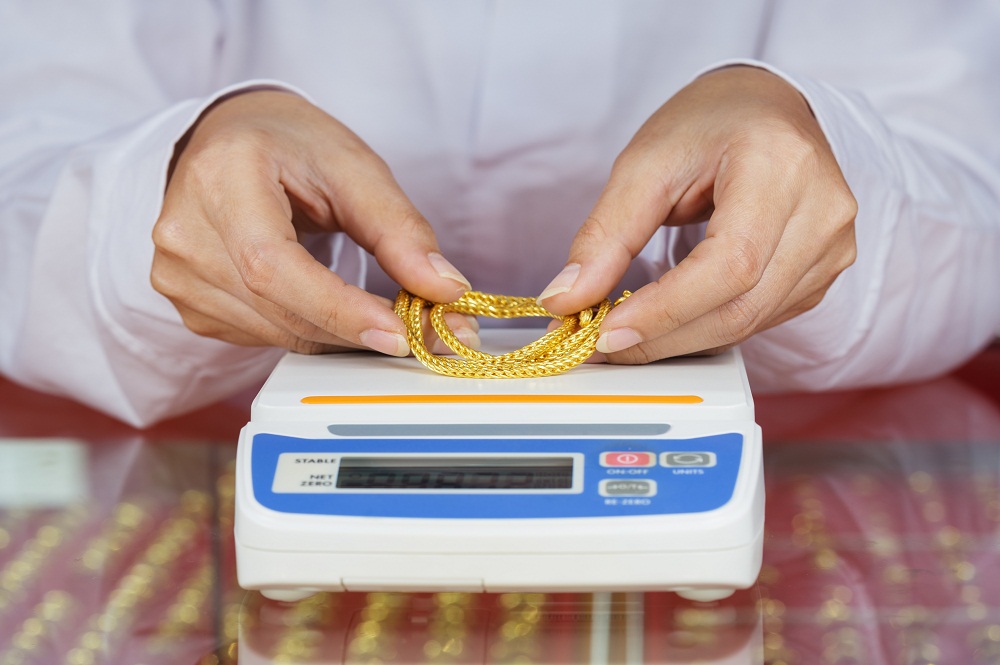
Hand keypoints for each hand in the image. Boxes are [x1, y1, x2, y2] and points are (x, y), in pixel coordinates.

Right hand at [152, 90, 474, 355]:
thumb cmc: (289, 145)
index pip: (274, 268)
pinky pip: (265, 338)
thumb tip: (444, 290)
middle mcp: (185, 233)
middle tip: (427, 334)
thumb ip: (400, 230)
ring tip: (390, 317)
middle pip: (279, 310)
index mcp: (220, 179)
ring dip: (343, 336)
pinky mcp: (191, 306)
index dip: (339, 309)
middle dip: (359, 330)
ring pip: (278, 334)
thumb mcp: (354, 168)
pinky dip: (314, 333)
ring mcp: (178, 276)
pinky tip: (337, 310)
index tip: (401, 333)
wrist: (230, 141)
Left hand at [537, 66, 856, 362]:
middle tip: (599, 344)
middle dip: (662, 336)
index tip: (606, 332)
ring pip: (749, 324)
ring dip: (679, 340)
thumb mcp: (644, 164)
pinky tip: (666, 322)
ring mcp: (832, 247)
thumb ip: (605, 236)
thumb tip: (566, 301)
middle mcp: (822, 210)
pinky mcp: (823, 272)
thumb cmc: (708, 125)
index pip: (729, 265)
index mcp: (781, 166)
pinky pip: (760, 320)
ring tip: (623, 333)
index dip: (666, 310)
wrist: (765, 109)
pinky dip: (705, 330)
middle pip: (740, 307)